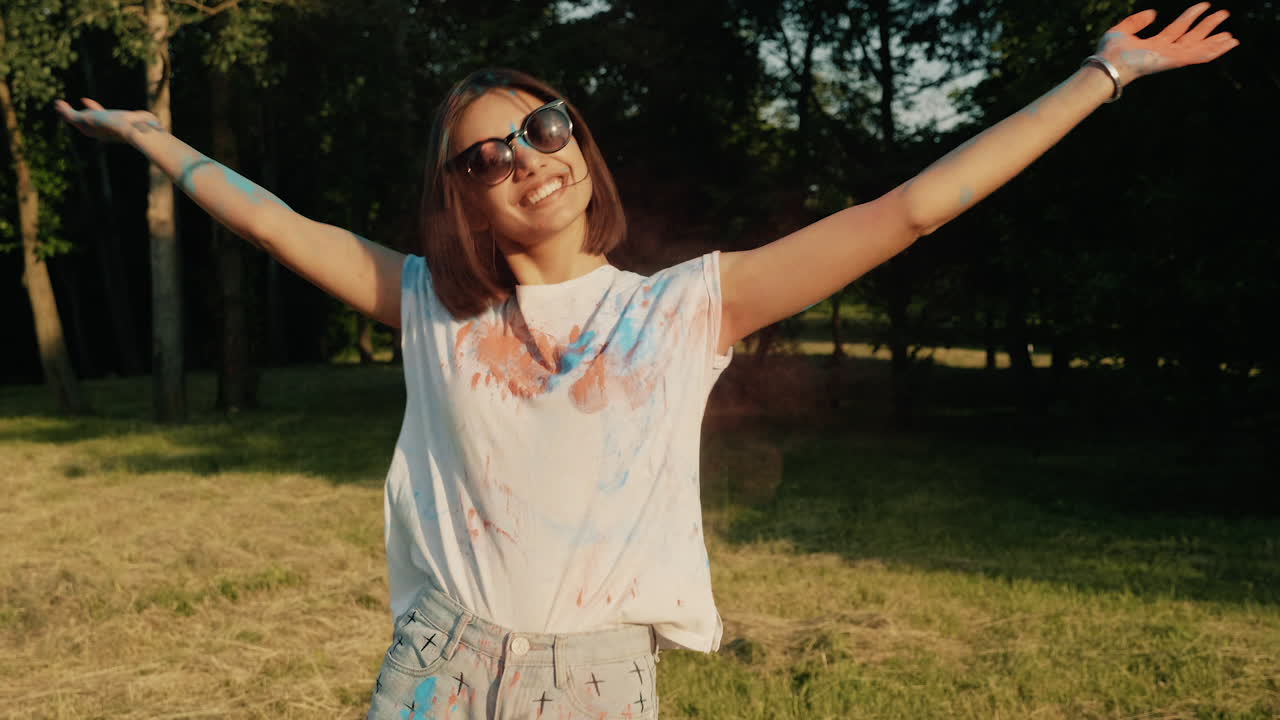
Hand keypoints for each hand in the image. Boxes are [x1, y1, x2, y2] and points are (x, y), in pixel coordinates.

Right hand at [53, 98, 164, 143]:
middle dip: (78, 115)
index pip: (102, 119)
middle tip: (71, 108)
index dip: (95, 110)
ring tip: (58, 105)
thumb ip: (148, 120)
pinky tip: (57, 103)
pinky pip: (71, 116)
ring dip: (66, 113)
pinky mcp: (87, 122)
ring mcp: (93, 127)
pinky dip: (64, 110)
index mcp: (112, 128)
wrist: (135, 131)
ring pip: (75, 120)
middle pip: (86, 122)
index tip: (88, 101)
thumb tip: (158, 124)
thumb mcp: (144, 119)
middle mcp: (101, 130)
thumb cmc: (144, 127)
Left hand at [1097, 3, 1238, 85]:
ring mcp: (1171, 58)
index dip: (1192, 16)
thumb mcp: (1122, 31)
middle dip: (1208, 27)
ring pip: (1199, 48)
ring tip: (1232, 36)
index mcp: (1155, 45)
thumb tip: (1153, 13)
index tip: (1205, 5)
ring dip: (1216, 42)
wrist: (1107, 64)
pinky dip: (1214, 50)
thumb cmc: (1109, 52)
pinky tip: (1227, 44)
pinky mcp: (1174, 61)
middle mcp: (1165, 52)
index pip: (1178, 29)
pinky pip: (1199, 55)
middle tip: (1224, 14)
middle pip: (1192, 38)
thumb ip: (1136, 22)